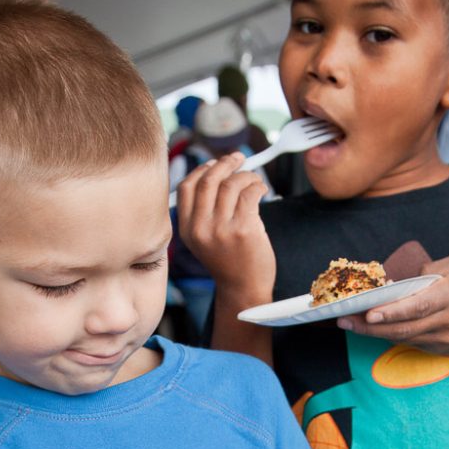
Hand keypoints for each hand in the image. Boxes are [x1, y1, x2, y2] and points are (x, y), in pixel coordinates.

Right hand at [177, 152, 275, 303]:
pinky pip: (250, 193)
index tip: (216, 163)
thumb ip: (203, 211)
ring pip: (231, 184)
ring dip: (246, 176)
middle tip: (239, 158)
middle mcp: (200, 228)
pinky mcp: (243, 229)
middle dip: (226, 163)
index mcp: (186, 229)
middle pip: (209, 179)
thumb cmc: (229, 261)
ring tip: (254, 180)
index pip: (186, 187)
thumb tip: (217, 170)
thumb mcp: (204, 239)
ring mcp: (221, 229)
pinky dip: (258, 185)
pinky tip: (262, 190)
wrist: (244, 289)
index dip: (202, 169)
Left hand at [337, 254, 448, 354]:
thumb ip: (435, 268)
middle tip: (344, 320)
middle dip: (371, 326)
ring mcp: (444, 338)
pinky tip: (371, 328)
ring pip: (403, 338)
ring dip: (374, 333)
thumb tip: (405, 280)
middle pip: (404, 327)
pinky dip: (389, 336)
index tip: (369, 313)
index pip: (419, 305)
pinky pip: (410, 342)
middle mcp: (448, 319)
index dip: (393, 311)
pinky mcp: (440, 349)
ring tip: (349, 323)